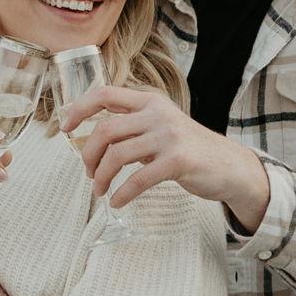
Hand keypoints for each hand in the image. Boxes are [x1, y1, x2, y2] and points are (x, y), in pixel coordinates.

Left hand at [60, 86, 270, 223]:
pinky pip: (138, 179)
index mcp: (150, 101)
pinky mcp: (178, 160)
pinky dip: (122, 193)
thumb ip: (133, 127)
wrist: (229, 166)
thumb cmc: (190, 150)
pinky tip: (118, 202)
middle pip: (106, 129)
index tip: (66, 128)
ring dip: (102, 177)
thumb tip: (94, 141)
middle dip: (88, 155)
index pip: (105, 93)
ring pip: (117, 155)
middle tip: (89, 174)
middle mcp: (158, 113)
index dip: (80, 109)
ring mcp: (169, 135)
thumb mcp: (161, 127)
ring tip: (101, 191)